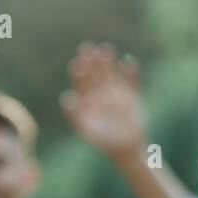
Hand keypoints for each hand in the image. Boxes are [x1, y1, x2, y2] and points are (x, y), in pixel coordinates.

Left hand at [61, 42, 145, 162]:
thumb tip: (66, 98)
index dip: (78, 72)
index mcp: (88, 101)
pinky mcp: (132, 96)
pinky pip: (132, 81)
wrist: (126, 150)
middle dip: (91, 61)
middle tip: (88, 47)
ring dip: (108, 62)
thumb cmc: (103, 142)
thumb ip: (75, 114)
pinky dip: (131, 72)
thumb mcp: (87, 129)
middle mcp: (101, 94)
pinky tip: (128, 61)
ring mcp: (117, 94)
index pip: (81, 83)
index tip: (77, 62)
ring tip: (106, 49)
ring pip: (111, 73)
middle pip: (95, 74)